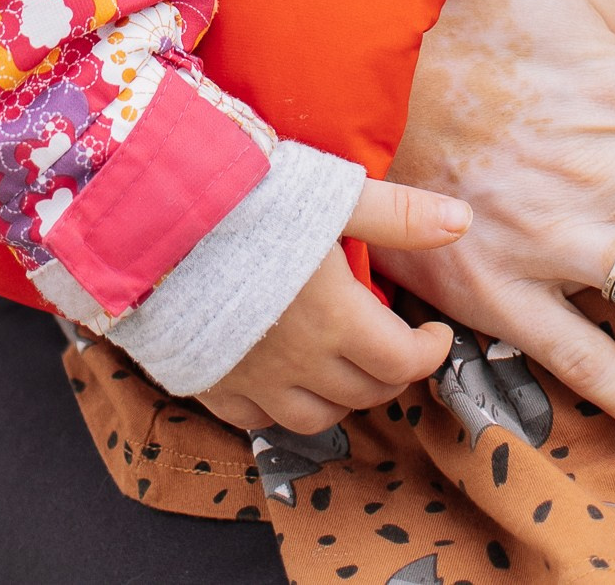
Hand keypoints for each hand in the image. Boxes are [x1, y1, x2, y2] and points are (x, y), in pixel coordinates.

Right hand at [199, 179, 469, 436]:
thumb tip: (461, 222)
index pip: (402, 362)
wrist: (153, 219)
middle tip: (396, 344)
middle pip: (364, 393)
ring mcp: (251, 379)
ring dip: (343, 399)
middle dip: (392, 373)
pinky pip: (257, 420)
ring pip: (315, 418)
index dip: (429, 352)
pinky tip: (286, 379)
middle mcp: (298, 362)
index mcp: (336, 319)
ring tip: (349, 365)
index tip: (434, 333)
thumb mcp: (333, 194)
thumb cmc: (248, 199)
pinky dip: (282, 409)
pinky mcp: (210, 382)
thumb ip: (399, 214)